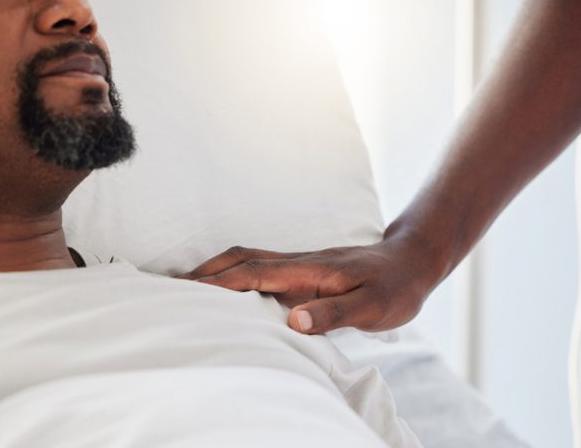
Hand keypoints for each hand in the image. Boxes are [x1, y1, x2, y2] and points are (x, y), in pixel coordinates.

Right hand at [177, 231, 446, 334]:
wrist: (412, 261)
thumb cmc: (394, 286)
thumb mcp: (373, 306)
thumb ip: (334, 312)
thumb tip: (293, 320)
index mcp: (308, 270)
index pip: (252, 274)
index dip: (217, 282)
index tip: (184, 291)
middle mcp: (297, 263)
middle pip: (239, 260)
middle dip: (203, 272)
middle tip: (168, 286)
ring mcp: (298, 266)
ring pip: (246, 261)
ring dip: (214, 270)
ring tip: (185, 288)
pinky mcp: (302, 272)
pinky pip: (258, 270)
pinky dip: (233, 275)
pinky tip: (226, 292)